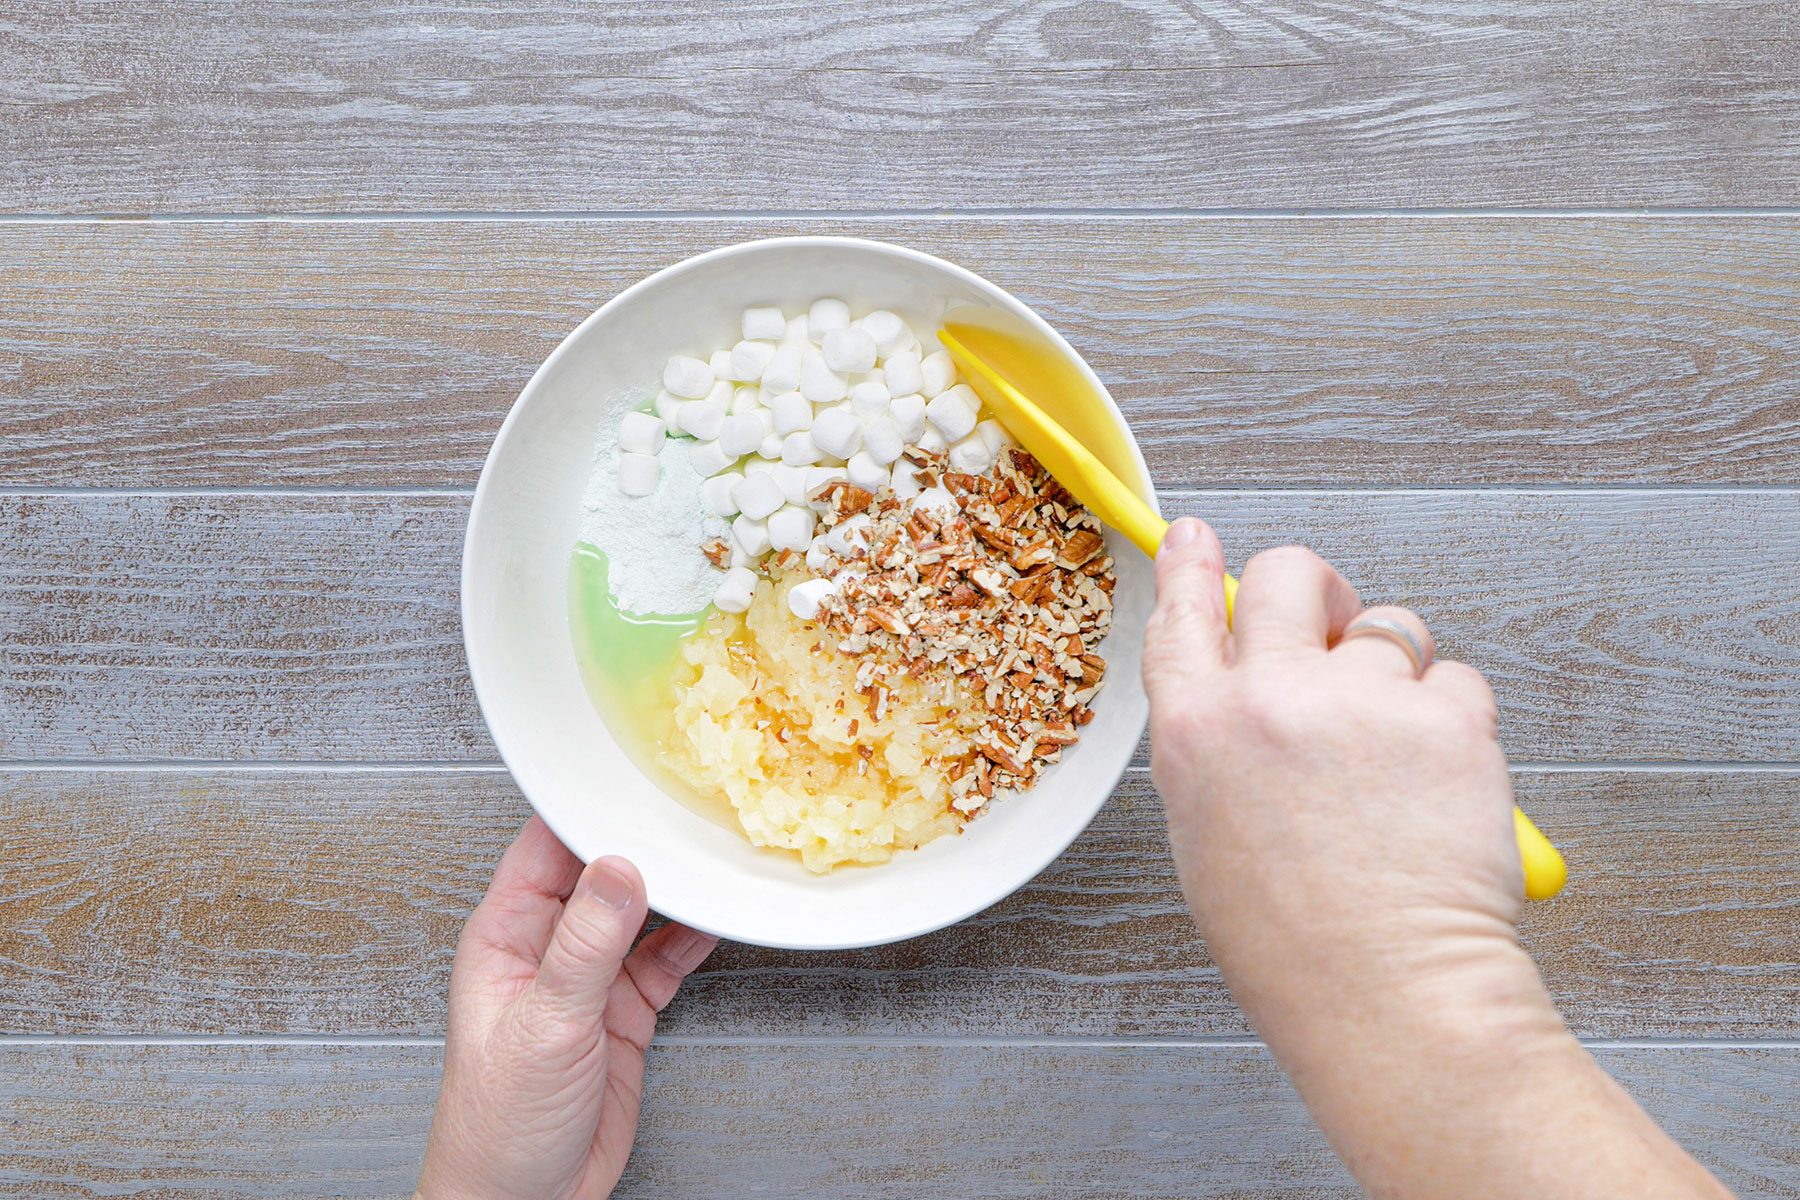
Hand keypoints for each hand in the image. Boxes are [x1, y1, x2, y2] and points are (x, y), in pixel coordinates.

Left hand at [416, 818, 717, 1199]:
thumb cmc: (497, 1125)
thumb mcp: (545, 1025)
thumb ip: (585, 945)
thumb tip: (618, 870)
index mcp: (506, 935)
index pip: (546, 848)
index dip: (588, 814)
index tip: (634, 785)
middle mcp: (546, 948)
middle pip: (599, 872)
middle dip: (641, 844)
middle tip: (689, 815)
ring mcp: (587, 979)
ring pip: (638, 911)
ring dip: (674, 890)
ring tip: (713, 860)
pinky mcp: (623, 1011)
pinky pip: (664, 957)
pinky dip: (694, 937)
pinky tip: (717, 919)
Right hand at [1142, 518, 1729, 1199]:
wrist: (1387, 993)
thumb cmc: (1293, 942)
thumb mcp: (1208, 835)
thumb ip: (1218, 745)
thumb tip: (1249, 690)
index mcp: (1196, 732)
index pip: (1185, 614)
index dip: (1193, 565)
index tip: (1198, 537)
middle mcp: (1269, 698)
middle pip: (1291, 575)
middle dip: (1320, 590)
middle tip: (1341, 630)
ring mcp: (1358, 700)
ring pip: (1391, 626)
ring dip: (1397, 671)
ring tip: (1398, 755)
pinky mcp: (1443, 715)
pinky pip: (1456, 679)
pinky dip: (1455, 719)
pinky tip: (1440, 784)